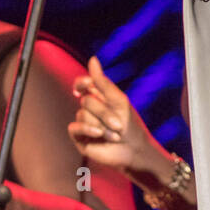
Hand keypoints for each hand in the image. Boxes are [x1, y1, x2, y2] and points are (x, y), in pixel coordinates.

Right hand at [67, 56, 154, 173]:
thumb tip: (92, 58)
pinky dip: (88, 128)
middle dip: (104, 112)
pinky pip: (75, 127)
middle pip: (86, 100)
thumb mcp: (118, 100)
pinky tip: (99, 133)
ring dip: (101, 124)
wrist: (134, 150)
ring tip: (115, 135)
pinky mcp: (79, 137)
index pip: (83, 84)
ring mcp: (83, 123)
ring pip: (83, 114)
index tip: (87, 84)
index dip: (81, 82)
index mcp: (98, 97)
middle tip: (119, 124)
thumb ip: (103, 82)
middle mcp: (89, 109)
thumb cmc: (129, 124)